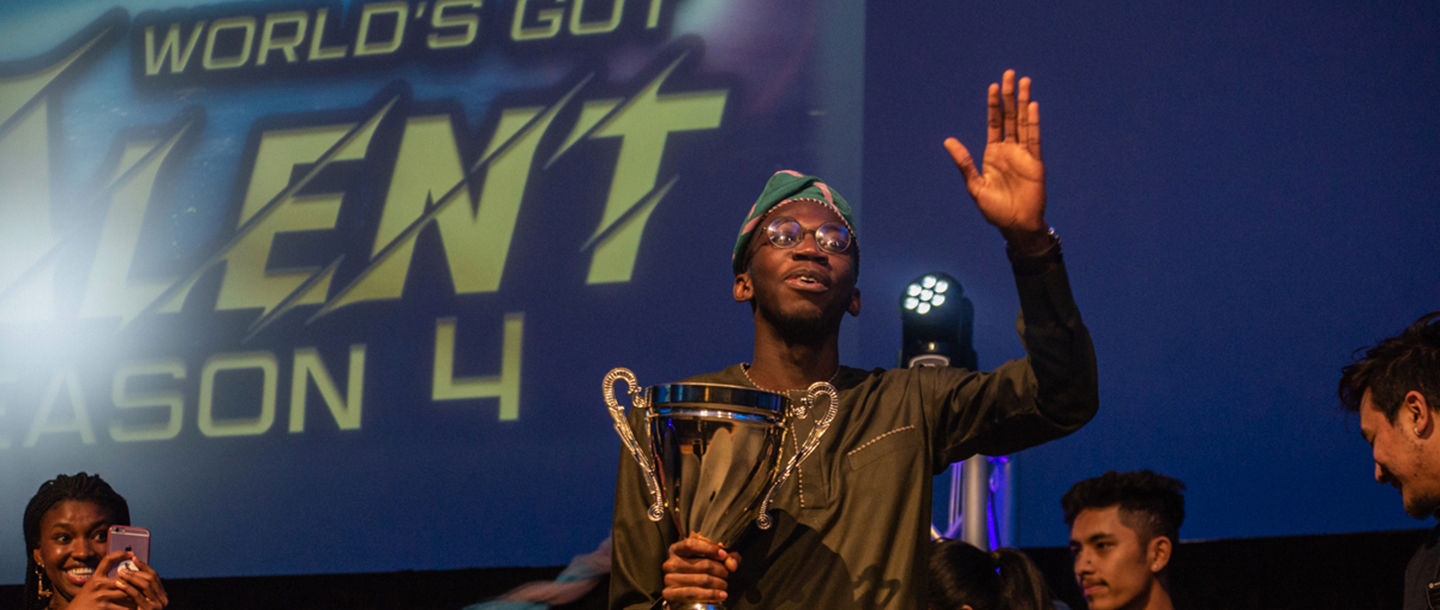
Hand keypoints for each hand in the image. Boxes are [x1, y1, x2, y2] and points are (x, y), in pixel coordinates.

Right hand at [67, 552, 168, 609]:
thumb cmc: (85, 602)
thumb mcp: (91, 588)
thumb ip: (104, 582)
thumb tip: (124, 576)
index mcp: (95, 578)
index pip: (107, 560)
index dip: (120, 554)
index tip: (131, 553)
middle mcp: (98, 585)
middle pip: (124, 579)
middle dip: (135, 582)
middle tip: (145, 584)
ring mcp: (101, 596)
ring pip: (127, 593)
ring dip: (135, 596)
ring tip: (142, 597)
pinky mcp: (104, 608)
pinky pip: (124, 606)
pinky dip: (131, 608)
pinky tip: (136, 608)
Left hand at [114, 554, 168, 609]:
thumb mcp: (140, 602)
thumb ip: (140, 590)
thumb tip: (132, 570)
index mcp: (162, 596)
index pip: (155, 576)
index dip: (144, 567)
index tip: (134, 559)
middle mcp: (163, 600)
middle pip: (151, 579)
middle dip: (137, 571)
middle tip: (124, 567)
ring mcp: (157, 605)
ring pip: (145, 585)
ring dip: (132, 577)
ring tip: (121, 573)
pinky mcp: (148, 609)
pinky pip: (136, 595)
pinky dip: (127, 587)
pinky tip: (119, 583)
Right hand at [661, 534, 740, 605]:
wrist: (684, 597)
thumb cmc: (697, 574)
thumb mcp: (710, 561)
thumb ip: (724, 558)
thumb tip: (733, 562)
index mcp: (676, 550)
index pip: (691, 544)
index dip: (709, 548)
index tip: (724, 555)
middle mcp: (670, 563)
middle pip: (702, 563)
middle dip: (720, 570)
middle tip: (727, 574)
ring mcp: (669, 579)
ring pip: (701, 579)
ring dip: (718, 583)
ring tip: (724, 585)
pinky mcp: (670, 593)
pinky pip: (694, 593)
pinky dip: (711, 594)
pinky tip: (721, 595)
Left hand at [943, 69, 1050, 253]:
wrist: (1016, 225)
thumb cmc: (995, 209)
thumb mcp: (975, 185)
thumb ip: (964, 162)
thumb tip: (947, 140)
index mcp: (993, 153)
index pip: (994, 122)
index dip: (994, 105)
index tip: (994, 86)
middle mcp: (1009, 150)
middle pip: (1010, 116)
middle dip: (1010, 95)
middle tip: (1010, 73)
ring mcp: (1023, 154)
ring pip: (1024, 122)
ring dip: (1024, 102)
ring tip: (1025, 82)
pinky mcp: (1035, 162)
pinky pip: (1034, 138)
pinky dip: (1033, 122)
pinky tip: (1032, 106)